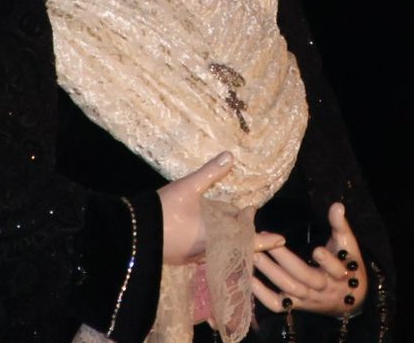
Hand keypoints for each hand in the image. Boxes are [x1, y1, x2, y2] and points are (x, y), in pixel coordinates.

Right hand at [160, 153, 290, 265]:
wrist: (134, 234)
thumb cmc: (164, 210)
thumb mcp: (188, 187)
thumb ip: (210, 172)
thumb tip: (230, 155)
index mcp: (216, 235)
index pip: (247, 241)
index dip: (264, 240)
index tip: (280, 238)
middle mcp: (208, 250)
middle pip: (237, 248)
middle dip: (251, 240)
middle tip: (265, 234)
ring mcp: (193, 256)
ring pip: (221, 251)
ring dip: (234, 242)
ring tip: (241, 231)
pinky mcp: (181, 258)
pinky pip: (207, 253)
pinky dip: (217, 244)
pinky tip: (214, 236)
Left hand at [251, 202, 367, 317]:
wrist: (350, 299)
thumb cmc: (347, 266)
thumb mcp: (348, 245)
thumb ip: (340, 226)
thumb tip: (337, 206)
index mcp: (340, 273)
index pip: (335, 269)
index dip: (327, 261)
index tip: (317, 250)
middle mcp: (323, 288)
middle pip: (304, 276)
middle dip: (285, 259)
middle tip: (267, 242)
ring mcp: (308, 299)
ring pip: (288, 288)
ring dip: (270, 271)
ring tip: (255, 253)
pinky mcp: (296, 305)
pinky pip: (277, 305)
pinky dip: (262, 295)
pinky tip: (251, 279)